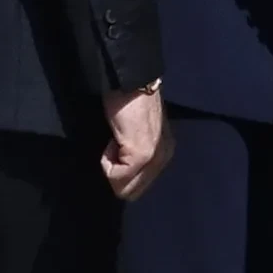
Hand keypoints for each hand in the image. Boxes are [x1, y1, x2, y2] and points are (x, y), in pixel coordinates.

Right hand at [100, 85, 173, 201]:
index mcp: (165, 152)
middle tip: (114, 147)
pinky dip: (107, 161)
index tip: (118, 147)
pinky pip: (116, 176)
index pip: (140, 185)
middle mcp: (165, 157)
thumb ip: (136, 151)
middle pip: (133, 192)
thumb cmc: (127, 101)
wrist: (129, 80)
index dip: (121, 171)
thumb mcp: (137, 132)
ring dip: (112, 168)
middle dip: (117, 175)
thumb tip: (123, 171)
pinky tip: (113, 138)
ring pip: (124, 189)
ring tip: (115, 141)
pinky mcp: (141, 155)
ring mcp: (155, 157)